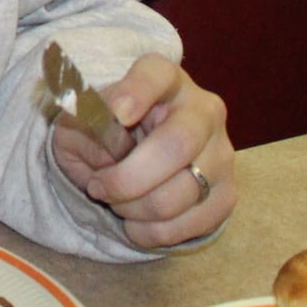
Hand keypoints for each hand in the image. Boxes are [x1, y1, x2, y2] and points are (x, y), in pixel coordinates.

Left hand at [51, 54, 235, 248]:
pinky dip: (156, 232)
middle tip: (98, 188)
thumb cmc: (104, 131)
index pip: (154, 74)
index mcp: (163, 78)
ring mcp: (222, 153)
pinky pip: (195, 223)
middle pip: (176, 145)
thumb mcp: (79, 122)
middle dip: (127, 179)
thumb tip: (107, 157)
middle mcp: (203, 110)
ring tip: (116, 203)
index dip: (136, 92)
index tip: (117, 114)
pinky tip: (135, 223)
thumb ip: (84, 128)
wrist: (133, 157)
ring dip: (137, 209)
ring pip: (183, 192)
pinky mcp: (227, 194)